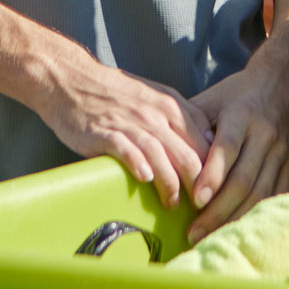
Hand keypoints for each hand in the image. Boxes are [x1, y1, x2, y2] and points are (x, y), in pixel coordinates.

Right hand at [30, 41, 212, 207]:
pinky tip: (145, 178)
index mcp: (171, 106)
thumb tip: (210, 141)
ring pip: (160, 155)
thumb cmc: (117, 94)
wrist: (73, 81)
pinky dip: (138, 164)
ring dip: (170, 184)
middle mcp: (155, 114)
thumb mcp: (156, 96)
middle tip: (200, 207)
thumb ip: (183, 116)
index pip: (204, 142)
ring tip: (173, 204)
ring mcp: (130, 123)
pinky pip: (126, 149)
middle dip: (197, 184)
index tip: (215, 192)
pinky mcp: (105, 133)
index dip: (213, 170)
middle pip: (187, 153)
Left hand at [185, 32, 288, 242]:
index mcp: (242, 116)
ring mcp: (281, 152)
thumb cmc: (243, 91)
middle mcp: (264, 136)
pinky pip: (276, 195)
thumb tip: (165, 150)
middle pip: (242, 180)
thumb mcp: (215, 98)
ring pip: (259, 193)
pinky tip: (240, 229)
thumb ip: (192, 125)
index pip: (227, 150)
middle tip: (194, 232)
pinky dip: (257, 215)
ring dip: (235, 219)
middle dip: (217, 211)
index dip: (213, 176)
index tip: (196, 200)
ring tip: (211, 237)